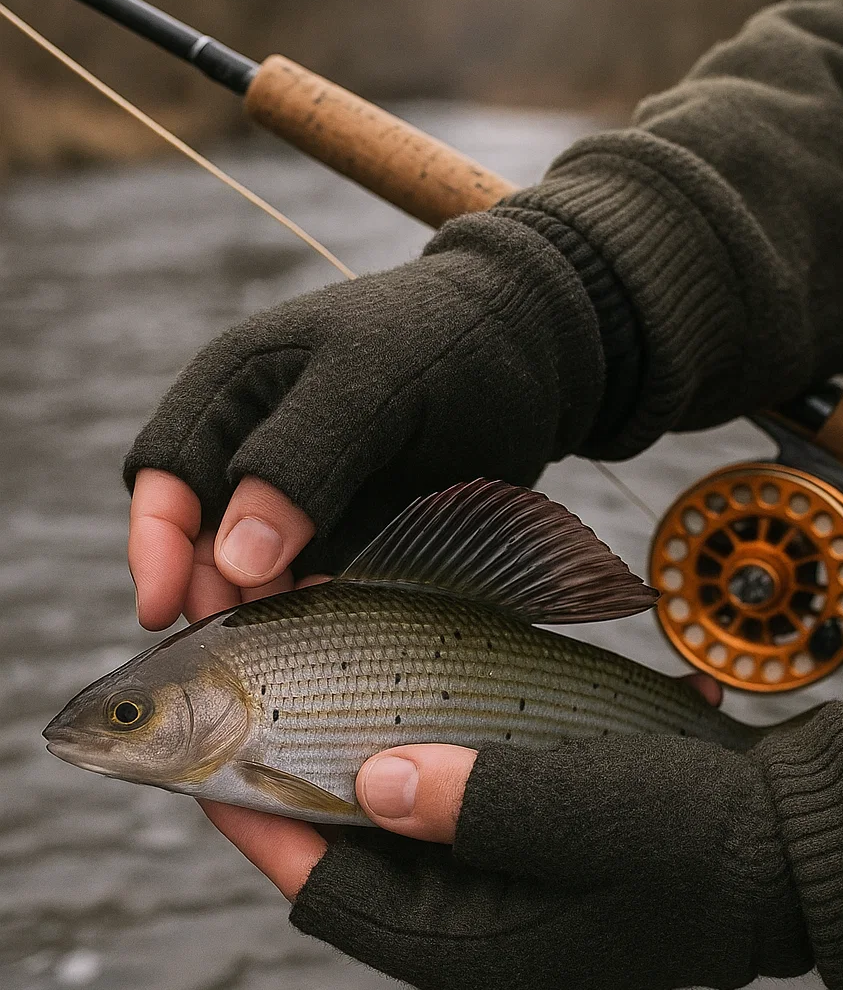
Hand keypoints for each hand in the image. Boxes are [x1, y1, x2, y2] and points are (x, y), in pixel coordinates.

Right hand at [124, 213, 604, 624]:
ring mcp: (302, 495)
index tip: (166, 611)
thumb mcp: (370, 384)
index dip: (157, 546)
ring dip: (268, 615)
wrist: (537, 352)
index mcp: (235, 388)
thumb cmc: (447, 343)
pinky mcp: (349, 533)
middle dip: (217, 594)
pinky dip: (320, 613)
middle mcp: (254, 445)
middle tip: (254, 647)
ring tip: (308, 644)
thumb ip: (299, 461)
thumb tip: (236, 556)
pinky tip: (347, 628)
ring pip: (255, 575)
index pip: (164, 475)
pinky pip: (315, 586)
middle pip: (201, 540)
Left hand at [275, 722, 808, 989]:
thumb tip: (366, 776)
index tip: (209, 765)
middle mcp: (475, 942)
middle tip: (253, 711)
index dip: (262, 828)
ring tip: (312, 692)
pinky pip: (446, 816)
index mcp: (473, 956)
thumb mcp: (588, 814)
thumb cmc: (702, 841)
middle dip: (300, 786)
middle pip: (348, 867)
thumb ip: (475, 800)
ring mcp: (504, 908)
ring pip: (393, 837)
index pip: (327, 897)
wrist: (804, 848)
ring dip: (355, 765)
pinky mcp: (532, 868)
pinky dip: (418, 762)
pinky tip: (405, 705)